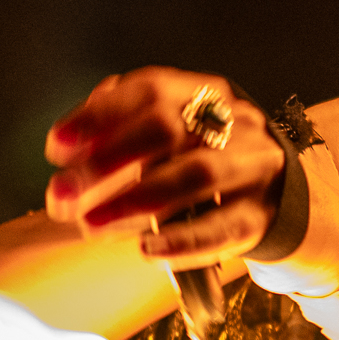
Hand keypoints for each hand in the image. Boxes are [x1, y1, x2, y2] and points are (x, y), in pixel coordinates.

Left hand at [43, 67, 290, 271]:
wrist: (281, 196)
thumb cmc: (209, 160)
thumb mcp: (173, 133)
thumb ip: (123, 128)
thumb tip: (72, 142)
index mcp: (205, 93)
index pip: (150, 90)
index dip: (98, 117)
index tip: (57, 148)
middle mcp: (232, 123)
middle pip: (166, 128)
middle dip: (105, 162)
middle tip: (62, 195)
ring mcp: (251, 168)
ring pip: (193, 174)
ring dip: (134, 200)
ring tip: (91, 223)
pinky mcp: (259, 217)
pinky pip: (221, 227)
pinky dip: (182, 240)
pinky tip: (148, 249)